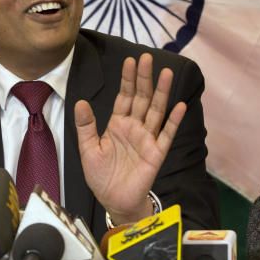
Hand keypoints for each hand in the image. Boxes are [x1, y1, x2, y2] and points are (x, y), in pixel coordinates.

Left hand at [74, 53, 185, 225]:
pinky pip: (166, 135)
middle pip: (141, 98)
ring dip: (162, 93)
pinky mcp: (156, 153)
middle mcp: (134, 127)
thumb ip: (85, 126)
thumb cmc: (100, 176)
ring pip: (156, 111)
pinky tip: (180, 106)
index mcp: (117, 124)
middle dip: (144, 78)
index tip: (130, 60)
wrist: (113, 201)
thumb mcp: (87, 149)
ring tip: (166, 74)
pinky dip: (174, 121)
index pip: (124, 96)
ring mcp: (147, 139)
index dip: (127, 79)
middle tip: (147, 58)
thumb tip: (80, 102)